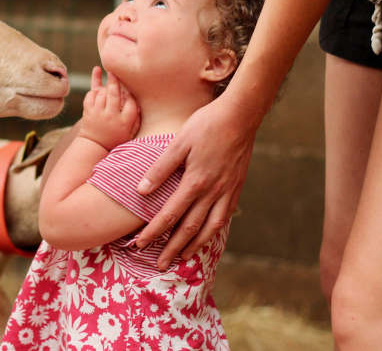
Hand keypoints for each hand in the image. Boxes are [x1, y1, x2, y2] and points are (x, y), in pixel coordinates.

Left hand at [78, 67, 139, 150]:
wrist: (95, 145)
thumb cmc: (116, 137)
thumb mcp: (130, 133)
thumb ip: (137, 119)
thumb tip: (141, 105)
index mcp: (124, 122)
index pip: (131, 103)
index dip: (132, 94)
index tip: (131, 89)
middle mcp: (110, 117)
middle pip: (114, 94)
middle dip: (114, 81)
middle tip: (114, 72)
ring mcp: (98, 114)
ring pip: (101, 93)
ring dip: (104, 87)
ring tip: (108, 81)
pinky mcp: (88, 111)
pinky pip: (90, 96)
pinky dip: (93, 91)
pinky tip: (97, 89)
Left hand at [134, 92, 257, 268]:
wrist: (241, 115)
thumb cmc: (206, 124)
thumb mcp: (178, 142)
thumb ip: (160, 169)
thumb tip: (141, 191)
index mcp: (195, 181)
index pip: (170, 215)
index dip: (154, 232)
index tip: (139, 244)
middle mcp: (213, 192)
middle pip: (189, 229)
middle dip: (172, 249)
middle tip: (159, 265)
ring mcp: (227, 191)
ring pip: (209, 228)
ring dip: (194, 246)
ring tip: (181, 258)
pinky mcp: (236, 187)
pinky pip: (224, 217)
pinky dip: (213, 231)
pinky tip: (206, 235)